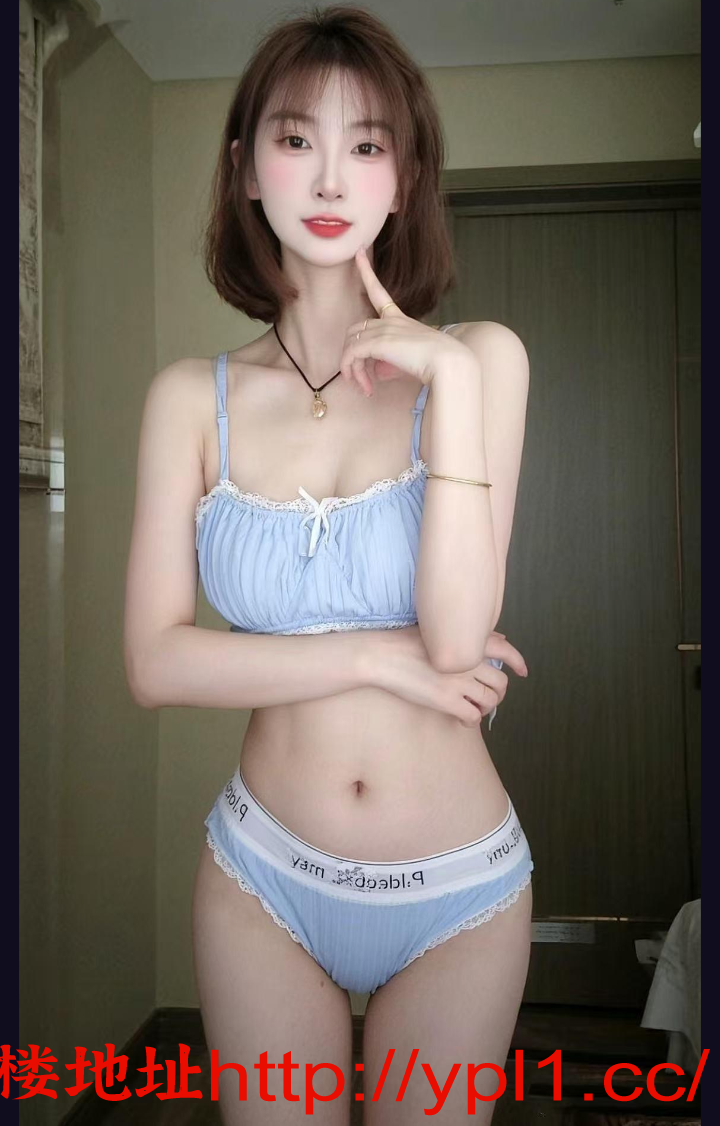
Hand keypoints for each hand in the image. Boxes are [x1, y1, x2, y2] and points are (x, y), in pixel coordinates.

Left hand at [340, 246, 475, 396]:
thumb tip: (378, 374)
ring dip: (352, 369)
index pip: (379, 292)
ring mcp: (384, 329)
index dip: (366, 272)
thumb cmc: (440, 363)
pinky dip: (351, 372)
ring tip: (365, 388)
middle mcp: (390, 320)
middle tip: (361, 381)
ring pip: (351, 345)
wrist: (450, 362)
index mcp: (400, 319)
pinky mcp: (378, 342)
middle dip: (352, 356)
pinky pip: (350, 355)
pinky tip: (364, 387)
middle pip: (355, 331)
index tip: (358, 252)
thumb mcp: (416, 357)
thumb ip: (396, 361)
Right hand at [369, 625, 527, 728]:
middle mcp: (468, 661)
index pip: (505, 650)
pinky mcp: (447, 700)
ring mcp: (459, 681)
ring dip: (486, 708)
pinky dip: (472, 720)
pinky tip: (462, 719)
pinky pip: (473, 716)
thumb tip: (491, 638)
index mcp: (467, 641)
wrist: (382, 656)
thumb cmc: (403, 642)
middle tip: (488, 697)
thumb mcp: (435, 630)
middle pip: (500, 682)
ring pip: (490, 700)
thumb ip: (462, 634)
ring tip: (474, 708)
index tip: (522, 671)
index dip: (517, 662)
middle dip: (498, 693)